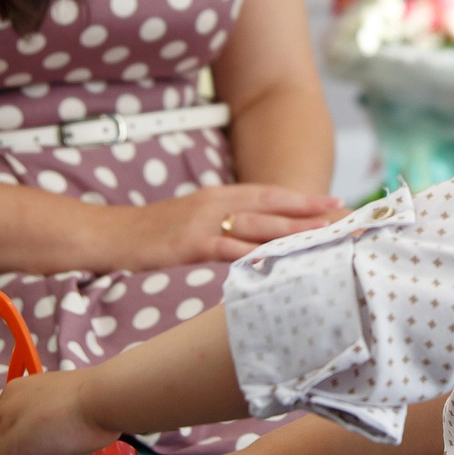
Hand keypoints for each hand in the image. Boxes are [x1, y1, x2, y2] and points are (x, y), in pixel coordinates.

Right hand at [111, 183, 343, 270]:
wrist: (110, 234)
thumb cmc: (151, 232)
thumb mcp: (193, 219)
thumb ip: (224, 222)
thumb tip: (255, 235)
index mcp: (218, 196)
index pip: (269, 194)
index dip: (303, 198)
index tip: (335, 202)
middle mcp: (215, 203)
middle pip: (271, 205)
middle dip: (309, 211)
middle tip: (343, 216)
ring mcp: (203, 222)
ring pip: (256, 225)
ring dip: (291, 229)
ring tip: (321, 235)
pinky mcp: (189, 243)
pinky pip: (226, 249)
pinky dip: (252, 254)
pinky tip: (274, 259)